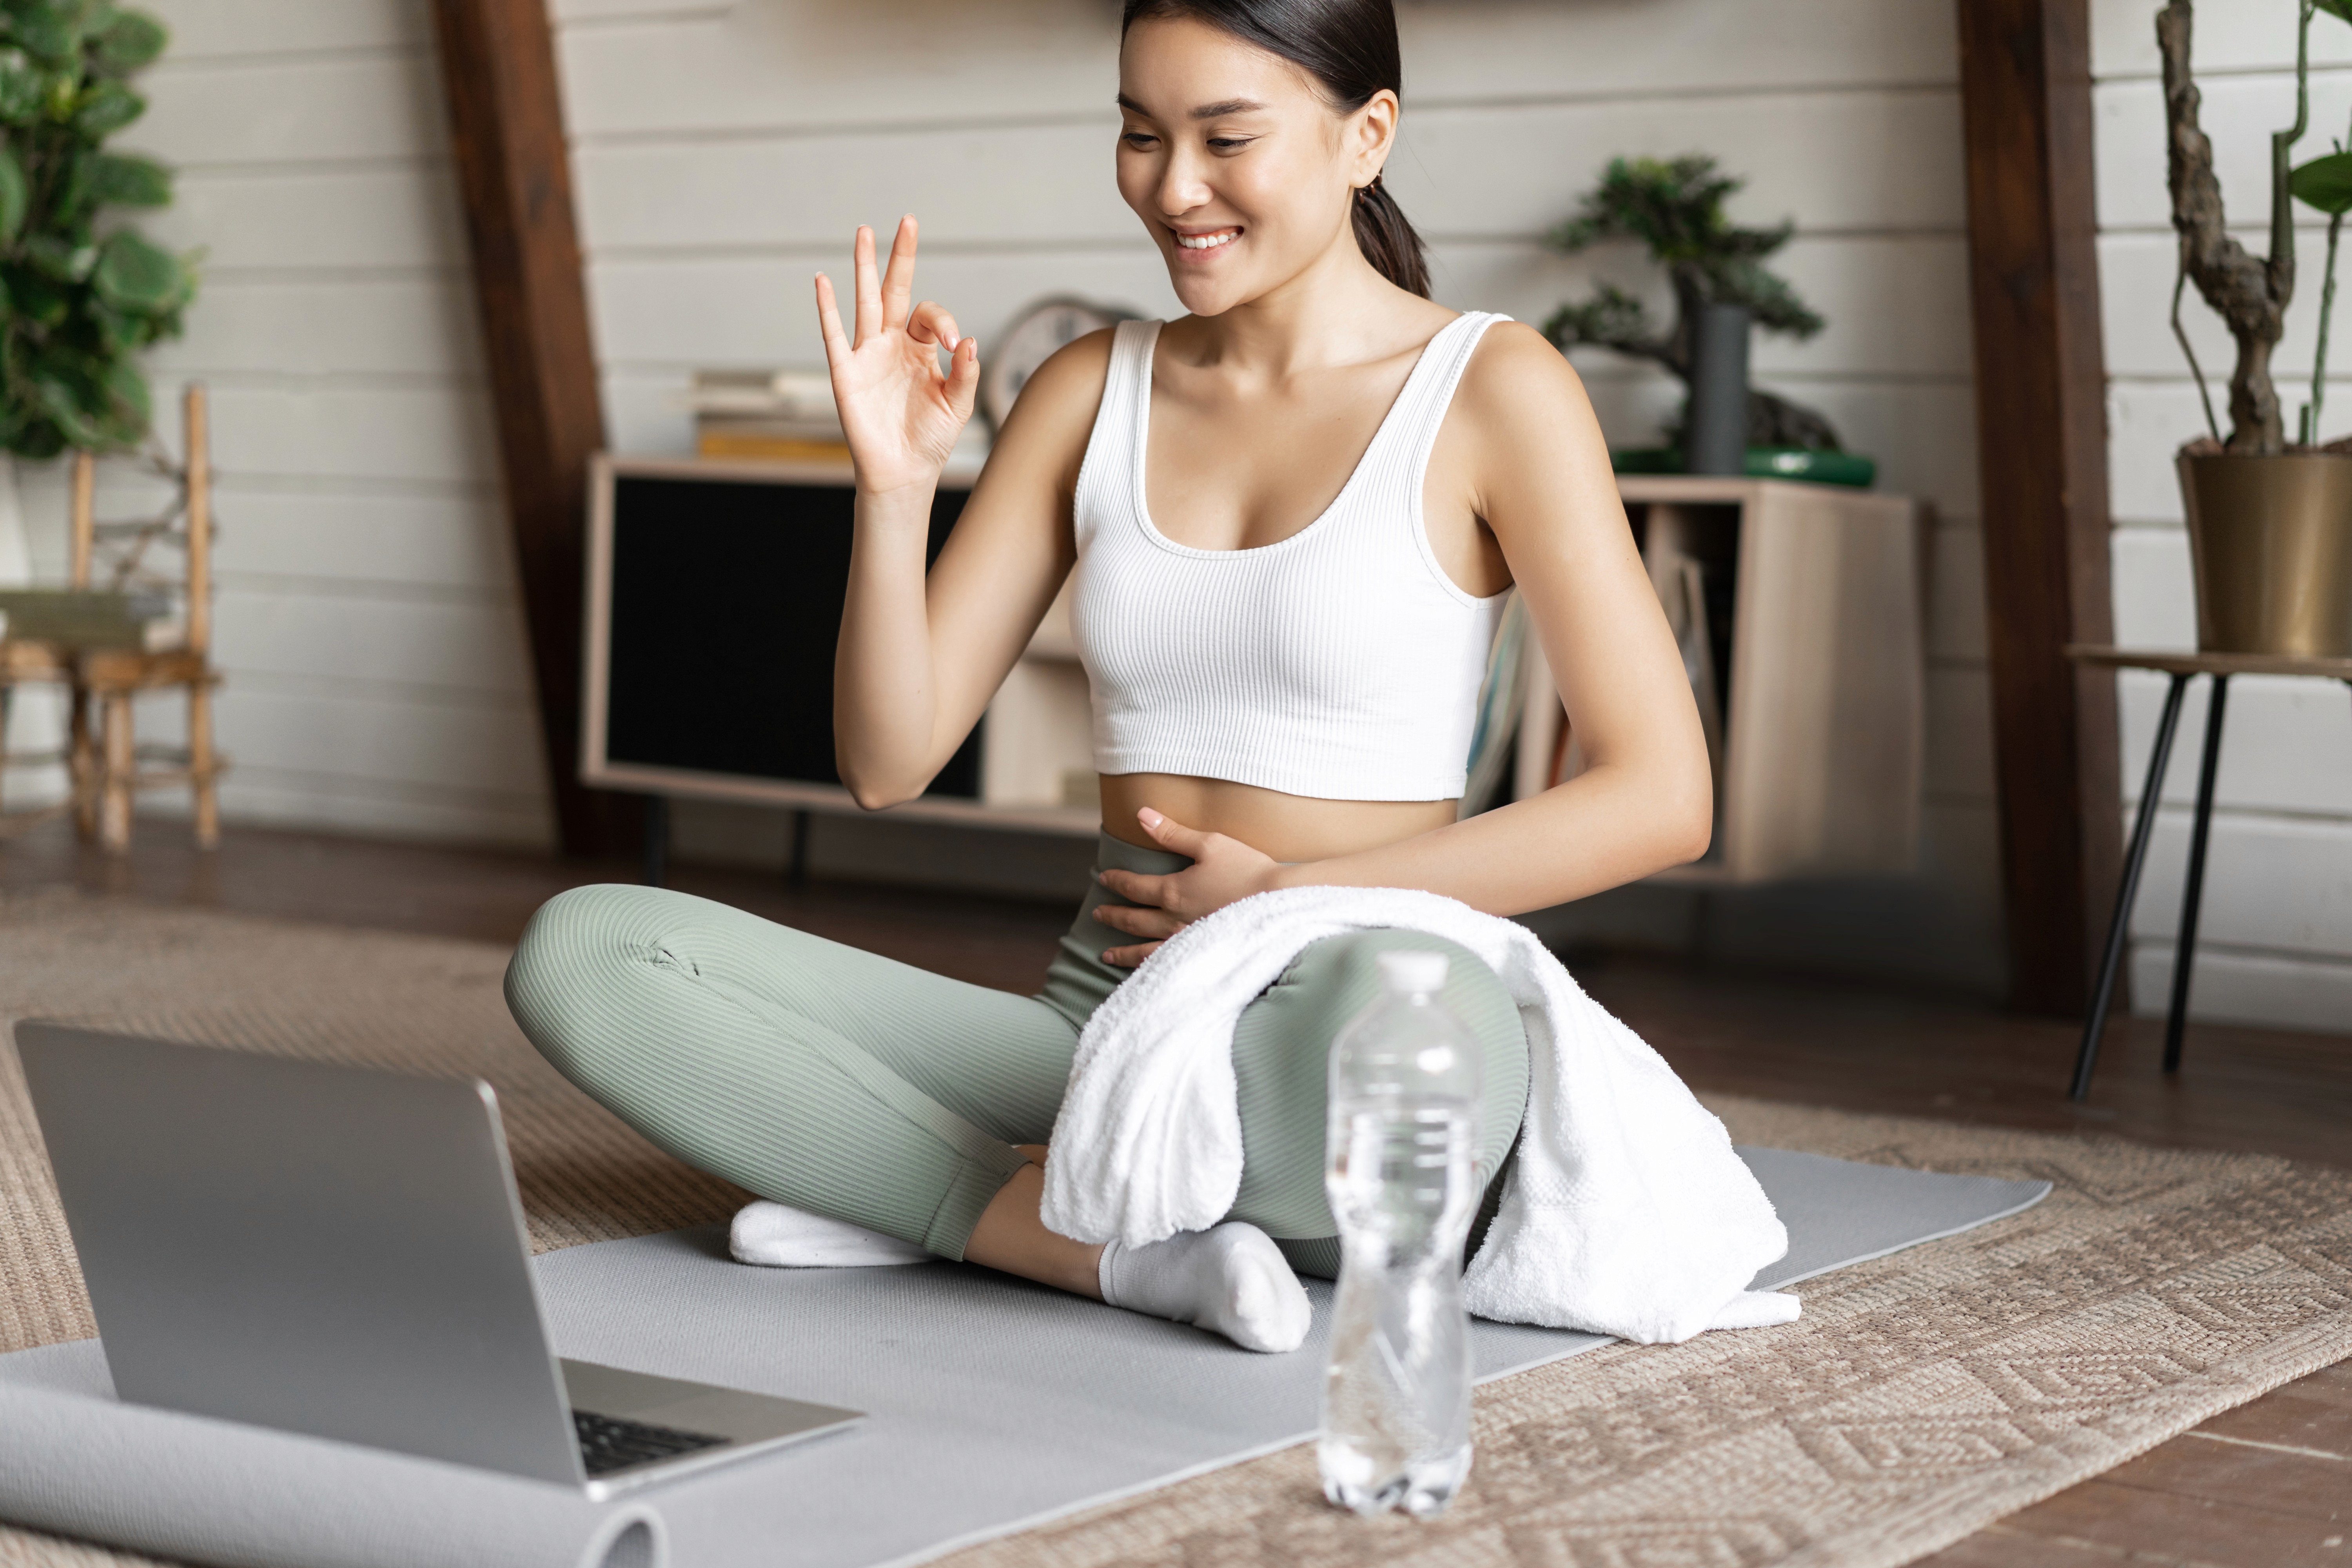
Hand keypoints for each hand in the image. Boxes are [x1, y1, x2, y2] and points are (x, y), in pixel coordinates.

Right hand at [815, 216, 977, 495]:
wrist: (903, 472)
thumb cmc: (930, 438)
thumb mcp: (957, 406)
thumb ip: (966, 374)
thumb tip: (972, 342)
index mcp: (921, 348)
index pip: (931, 315)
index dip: (946, 323)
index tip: (958, 345)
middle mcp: (893, 343)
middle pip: (895, 290)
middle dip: (901, 257)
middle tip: (908, 220)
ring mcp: (868, 354)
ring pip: (865, 301)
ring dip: (865, 267)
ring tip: (866, 231)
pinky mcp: (847, 372)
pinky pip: (834, 336)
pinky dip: (827, 309)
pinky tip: (823, 280)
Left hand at [1094, 807, 1287, 967]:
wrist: (1280, 902)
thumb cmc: (1247, 869)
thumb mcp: (1210, 843)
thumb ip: (1172, 832)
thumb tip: (1141, 815)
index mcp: (1173, 890)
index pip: (1134, 886)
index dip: (1116, 880)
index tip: (1103, 878)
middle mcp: (1173, 920)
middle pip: (1133, 919)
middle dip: (1113, 916)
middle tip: (1098, 914)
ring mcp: (1186, 942)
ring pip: (1144, 950)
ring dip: (1122, 952)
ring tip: (1105, 955)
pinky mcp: (1202, 956)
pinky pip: (1166, 967)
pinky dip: (1147, 970)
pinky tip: (1143, 973)